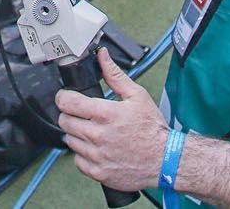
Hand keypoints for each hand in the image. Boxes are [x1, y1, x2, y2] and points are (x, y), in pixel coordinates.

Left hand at [56, 48, 170, 190]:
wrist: (165, 160)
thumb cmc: (152, 130)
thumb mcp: (137, 96)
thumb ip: (115, 75)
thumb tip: (102, 57)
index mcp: (105, 114)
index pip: (66, 102)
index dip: (64, 97)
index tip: (67, 98)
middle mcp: (97, 135)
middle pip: (64, 121)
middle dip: (70, 115)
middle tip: (83, 115)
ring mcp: (97, 155)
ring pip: (69, 141)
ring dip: (77, 134)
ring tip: (93, 132)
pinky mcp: (98, 172)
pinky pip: (77, 161)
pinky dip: (83, 154)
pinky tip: (96, 149)